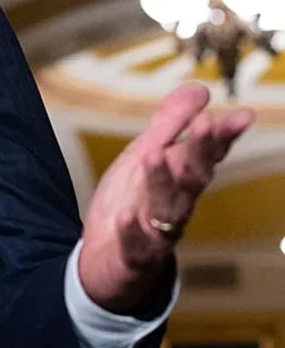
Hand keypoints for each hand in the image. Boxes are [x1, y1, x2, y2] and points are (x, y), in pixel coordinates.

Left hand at [78, 81, 253, 312]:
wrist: (107, 259)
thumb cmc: (132, 203)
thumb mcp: (146, 156)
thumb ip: (170, 124)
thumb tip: (200, 88)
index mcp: (180, 180)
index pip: (206, 155)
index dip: (222, 136)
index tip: (240, 116)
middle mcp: (176, 205)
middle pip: (193, 178)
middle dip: (201, 152)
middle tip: (207, 124)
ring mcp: (156, 233)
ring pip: (167, 208)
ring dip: (162, 182)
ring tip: (153, 154)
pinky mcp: (133, 257)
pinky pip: (135, 246)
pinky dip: (132, 233)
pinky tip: (125, 218)